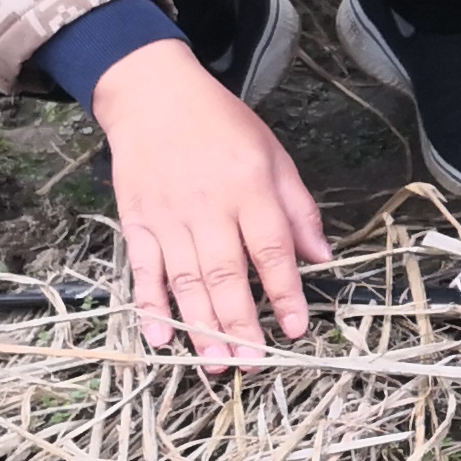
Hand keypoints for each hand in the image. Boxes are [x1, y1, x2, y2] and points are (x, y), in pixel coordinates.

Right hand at [91, 36, 327, 365]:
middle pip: (225, 273)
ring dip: (201, 326)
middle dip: (240, 324)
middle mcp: (208, 206)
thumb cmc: (221, 125)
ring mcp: (168, 217)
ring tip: (217, 364)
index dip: (284, 291)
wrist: (153, 95)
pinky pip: (143, 270)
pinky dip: (150, 305)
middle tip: (253, 363)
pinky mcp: (137, 222)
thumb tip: (323, 258)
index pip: (271, 248)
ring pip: (186, 280)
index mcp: (248, 188)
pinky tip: (161, 337)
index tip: (297, 328)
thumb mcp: (273, 156)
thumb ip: (298, 210)